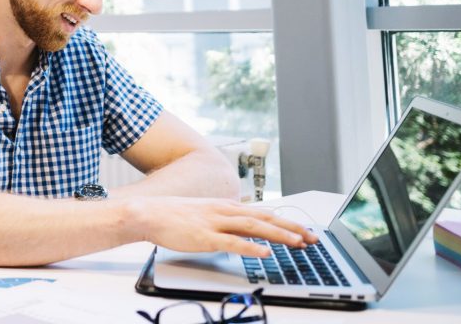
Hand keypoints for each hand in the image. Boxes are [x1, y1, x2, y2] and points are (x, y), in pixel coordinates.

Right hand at [131, 198, 317, 257]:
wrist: (147, 213)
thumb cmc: (172, 215)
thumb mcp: (203, 212)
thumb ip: (222, 219)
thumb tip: (238, 229)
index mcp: (225, 206)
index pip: (262, 213)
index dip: (285, 222)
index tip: (303, 231)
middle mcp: (224, 211)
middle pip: (265, 218)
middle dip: (291, 228)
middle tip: (312, 238)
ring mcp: (215, 223)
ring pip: (254, 228)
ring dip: (278, 236)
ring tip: (298, 244)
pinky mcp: (205, 237)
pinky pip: (232, 243)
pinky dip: (251, 248)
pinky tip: (265, 254)